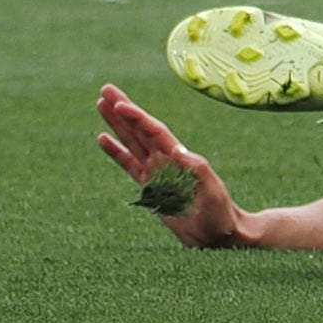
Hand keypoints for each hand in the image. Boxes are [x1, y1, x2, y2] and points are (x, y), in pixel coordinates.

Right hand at [96, 85, 251, 248]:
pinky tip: (103, 138)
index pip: (154, 131)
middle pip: (140, 129)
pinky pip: (129, 164)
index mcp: (180, 157)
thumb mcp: (212, 190)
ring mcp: (157, 171)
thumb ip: (196, 170)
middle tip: (105, 89)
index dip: (137, 117)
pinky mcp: (150, 187)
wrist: (220, 233)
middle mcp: (166, 159)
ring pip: (132, 141)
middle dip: (123, 110)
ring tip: (101, 104)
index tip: (120, 104)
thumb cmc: (221, 212)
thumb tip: (178, 150)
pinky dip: (116, 151)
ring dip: (117, 124)